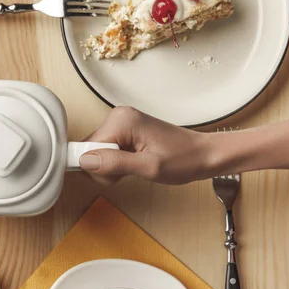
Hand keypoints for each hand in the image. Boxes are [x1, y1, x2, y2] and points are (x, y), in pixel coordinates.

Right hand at [79, 107, 213, 184]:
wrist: (203, 154)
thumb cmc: (183, 159)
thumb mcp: (149, 167)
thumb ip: (115, 163)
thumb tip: (85, 161)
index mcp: (122, 120)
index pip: (87, 147)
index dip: (98, 166)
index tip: (116, 172)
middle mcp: (118, 116)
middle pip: (89, 149)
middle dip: (105, 168)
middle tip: (131, 171)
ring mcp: (121, 122)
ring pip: (96, 152)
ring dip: (111, 167)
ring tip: (136, 166)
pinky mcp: (124, 130)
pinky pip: (106, 150)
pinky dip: (116, 162)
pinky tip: (133, 163)